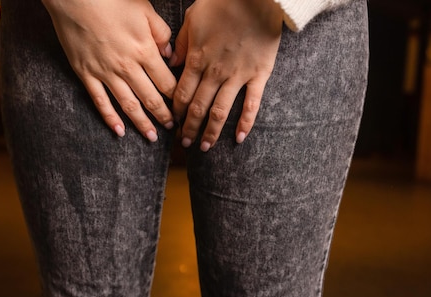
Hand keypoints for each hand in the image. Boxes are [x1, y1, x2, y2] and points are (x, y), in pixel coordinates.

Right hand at [42, 0, 176, 140]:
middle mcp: (127, 67)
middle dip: (164, 116)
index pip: (167, 82)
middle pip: (151, 99)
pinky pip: (100, 102)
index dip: (178, 98)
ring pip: (128, 105)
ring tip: (152, 137)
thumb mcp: (144, 9)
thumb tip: (170, 55)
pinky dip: (110, 119)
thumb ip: (161, 33)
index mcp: (144, 50)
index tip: (184, 107)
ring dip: (142, 124)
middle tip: (173, 128)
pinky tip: (119, 132)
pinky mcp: (86, 74)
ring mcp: (105, 73)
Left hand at [171, 0, 282, 150]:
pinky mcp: (258, 75)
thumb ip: (181, 42)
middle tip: (184, 143)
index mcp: (196, 59)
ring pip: (220, 111)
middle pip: (197, 107)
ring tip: (204, 147)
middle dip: (189, 128)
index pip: (181, 93)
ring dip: (211, 132)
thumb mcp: (193, 18)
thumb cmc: (223, 2)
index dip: (176, 112)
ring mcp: (237, 75)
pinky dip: (245, 123)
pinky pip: (252, 104)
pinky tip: (238, 138)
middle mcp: (214, 72)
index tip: (173, 123)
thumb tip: (172, 62)